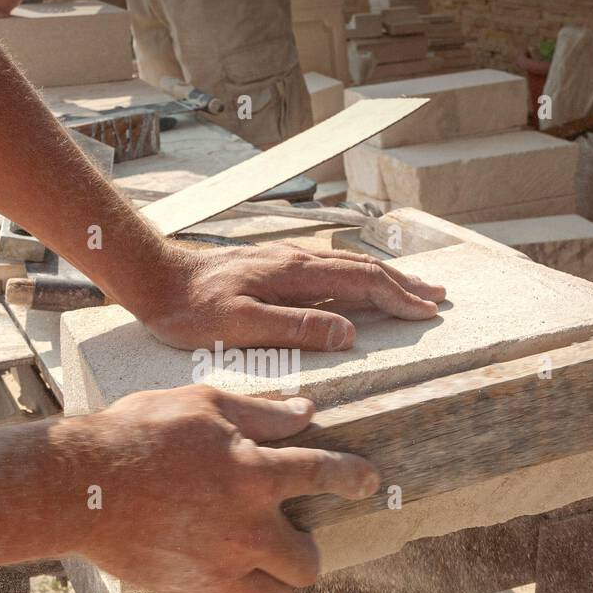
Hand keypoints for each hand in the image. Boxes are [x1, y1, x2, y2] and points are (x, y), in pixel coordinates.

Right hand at [63, 385, 378, 592]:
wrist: (78, 487)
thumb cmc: (136, 434)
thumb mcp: (201, 404)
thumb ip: (260, 413)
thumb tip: (305, 413)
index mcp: (254, 474)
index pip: (325, 475)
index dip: (354, 478)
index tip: (367, 482)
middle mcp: (246, 529)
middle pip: (308, 563)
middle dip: (308, 551)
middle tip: (291, 536)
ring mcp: (219, 567)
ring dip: (277, 583)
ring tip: (260, 561)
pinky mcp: (189, 591)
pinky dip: (233, 592)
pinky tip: (217, 568)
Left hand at [132, 240, 446, 351]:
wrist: (154, 279)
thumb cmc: (191, 310)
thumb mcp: (240, 325)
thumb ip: (295, 327)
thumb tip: (348, 332)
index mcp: (294, 274)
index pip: (362, 283)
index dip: (399, 299)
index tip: (428, 314)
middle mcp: (296, 260)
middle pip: (364, 269)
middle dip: (404, 284)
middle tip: (438, 298)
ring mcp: (285, 260)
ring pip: (348, 265)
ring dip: (385, 277)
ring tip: (413, 288)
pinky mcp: (273, 266)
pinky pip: (330, 268)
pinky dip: (358, 276)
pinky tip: (359, 283)